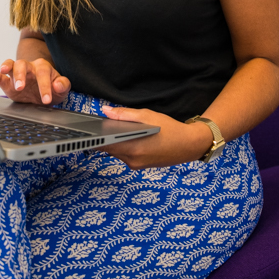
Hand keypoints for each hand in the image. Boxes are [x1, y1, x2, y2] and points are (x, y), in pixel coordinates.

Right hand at [0, 58, 70, 104]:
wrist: (42, 91)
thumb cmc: (52, 87)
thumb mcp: (61, 88)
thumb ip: (63, 85)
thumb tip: (58, 85)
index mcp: (43, 67)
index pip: (43, 74)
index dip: (44, 87)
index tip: (46, 100)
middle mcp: (28, 67)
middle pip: (22, 64)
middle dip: (20, 75)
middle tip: (20, 87)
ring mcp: (17, 73)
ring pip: (10, 65)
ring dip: (5, 68)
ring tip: (3, 73)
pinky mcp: (7, 82)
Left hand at [99, 106, 213, 168]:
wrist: (189, 145)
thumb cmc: (170, 129)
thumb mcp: (146, 115)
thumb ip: (124, 114)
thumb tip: (106, 111)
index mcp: (132, 147)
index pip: (104, 145)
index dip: (95, 138)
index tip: (89, 131)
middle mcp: (132, 160)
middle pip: (109, 149)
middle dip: (106, 138)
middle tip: (106, 126)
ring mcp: (136, 165)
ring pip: (117, 153)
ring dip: (116, 142)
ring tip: (121, 130)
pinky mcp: (140, 167)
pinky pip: (126, 156)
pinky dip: (124, 147)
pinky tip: (131, 138)